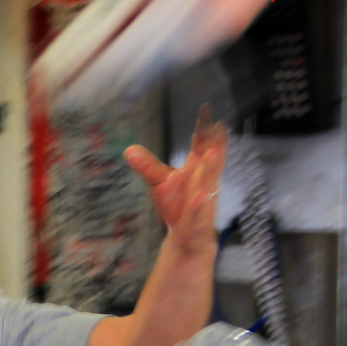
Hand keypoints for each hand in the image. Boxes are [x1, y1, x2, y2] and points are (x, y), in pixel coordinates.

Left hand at [124, 104, 226, 256]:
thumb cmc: (178, 205)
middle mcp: (204, 180)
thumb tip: (129, 149)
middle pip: (211, 159)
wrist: (186, 236)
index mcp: (196, 168)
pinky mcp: (199, 219)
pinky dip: (200, 204)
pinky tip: (200, 198)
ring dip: (212, 168)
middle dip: (215, 144)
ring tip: (213, 153)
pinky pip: (200, 210)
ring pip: (210, 182)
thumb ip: (148, 165)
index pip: (200, 144)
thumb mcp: (160, 182)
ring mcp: (204, 199)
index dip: (203, 128)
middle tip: (217, 126)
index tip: (206, 109)